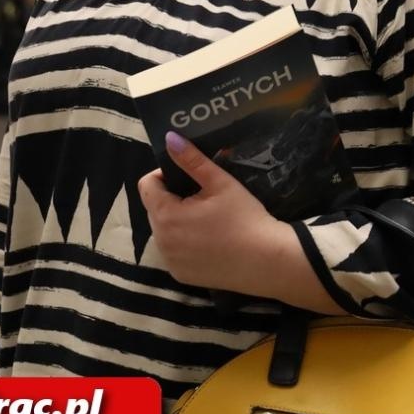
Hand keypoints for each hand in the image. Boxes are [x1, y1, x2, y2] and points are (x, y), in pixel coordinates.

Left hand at [136, 132, 289, 294]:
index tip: (191, 177)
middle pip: (155, 209)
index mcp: (165, 215)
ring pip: (164, 231)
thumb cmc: (244, 217)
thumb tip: (169, 138)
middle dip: (173, 199)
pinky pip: (174, 252)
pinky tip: (209, 242)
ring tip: (208, 220)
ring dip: (177, 221)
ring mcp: (170, 261)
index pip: (147, 185)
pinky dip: (185, 244)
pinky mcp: (180, 275)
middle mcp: (160, 241)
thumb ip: (192, 160)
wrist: (266, 260)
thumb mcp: (220, 183)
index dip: (166, 175)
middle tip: (204, 198)